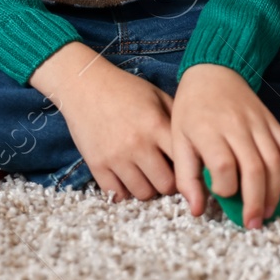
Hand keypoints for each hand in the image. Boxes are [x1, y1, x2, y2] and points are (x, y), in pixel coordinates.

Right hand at [29, 42, 176, 201]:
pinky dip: (124, 191)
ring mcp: (115, 157)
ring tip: (147, 176)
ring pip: (142, 193)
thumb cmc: (124, 89)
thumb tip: (196, 142)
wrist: (84, 85)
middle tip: (166, 174)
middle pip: (165, 185)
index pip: (183, 162)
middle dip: (170, 183)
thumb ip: (176, 118)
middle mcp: (137, 144)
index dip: (189, 168)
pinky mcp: (96, 165)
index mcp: (156, 125)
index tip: (187, 168)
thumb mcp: (157, 95)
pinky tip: (127, 178)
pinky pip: (116, 193)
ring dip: (148, 188)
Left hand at [171, 63, 279, 229]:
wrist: (214, 72)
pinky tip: (279, 186)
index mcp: (208, 130)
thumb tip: (198, 210)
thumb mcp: (178, 140)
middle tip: (253, 224)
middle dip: (256, 201)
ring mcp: (259, 122)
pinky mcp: (272, 120)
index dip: (225, 188)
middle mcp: (237, 126)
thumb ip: (186, 177)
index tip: (220, 195)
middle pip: (255, 168)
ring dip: (275, 192)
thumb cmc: (191, 110)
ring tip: (267, 212)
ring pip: (275, 161)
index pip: (224, 166)